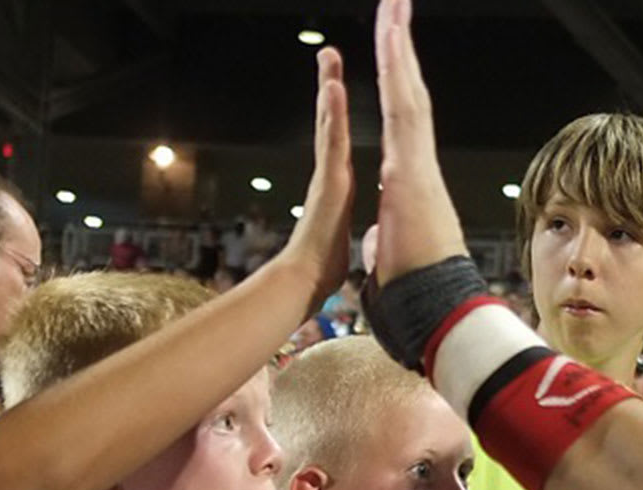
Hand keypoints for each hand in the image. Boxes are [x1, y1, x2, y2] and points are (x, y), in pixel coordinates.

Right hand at [265, 47, 353, 316]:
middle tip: (329, 55)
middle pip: (330, 122)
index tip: (335, 89)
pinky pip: (333, 140)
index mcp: (337, 188)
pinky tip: (334, 87)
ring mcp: (327, 175)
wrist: (303, 283)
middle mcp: (330, 175)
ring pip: (330, 123)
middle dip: (329, 88)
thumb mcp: (335, 242)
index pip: (338, 143)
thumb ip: (334, 232)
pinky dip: (334, 114)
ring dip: (329, 88)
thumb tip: (333, 240)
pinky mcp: (329, 181)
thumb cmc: (319, 270)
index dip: (336, 116)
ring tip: (330, 57)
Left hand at [371, 0, 469, 278]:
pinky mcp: (410, 166)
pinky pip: (403, 109)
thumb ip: (387, 238)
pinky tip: (392, 40)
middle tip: (397, 3)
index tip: (394, 49)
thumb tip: (383, 242)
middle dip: (401, 48)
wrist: (431, 306)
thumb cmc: (416, 290)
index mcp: (409, 179)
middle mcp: (416, 162)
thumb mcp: (390, 254)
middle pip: (409, 94)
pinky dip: (398, 74)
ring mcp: (416, 161)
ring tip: (394, 4)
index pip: (401, 121)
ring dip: (399, 46)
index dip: (398, 84)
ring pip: (408, 91)